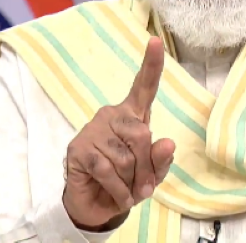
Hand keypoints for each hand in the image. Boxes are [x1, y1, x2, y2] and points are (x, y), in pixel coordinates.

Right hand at [63, 37, 175, 230]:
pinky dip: (119, 190)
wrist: (95, 204)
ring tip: (127, 190)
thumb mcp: (151, 174)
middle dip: (147, 168)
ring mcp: (93, 130)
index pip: (144, 87)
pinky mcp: (79, 149)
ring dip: (132, 182)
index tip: (156, 41)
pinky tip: (119, 196)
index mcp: (133, 115)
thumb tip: (167, 143)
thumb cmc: (126, 182)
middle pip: (141, 136)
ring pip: (125, 157)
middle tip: (143, 187)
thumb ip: (160, 160)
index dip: (151, 65)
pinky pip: (108, 170)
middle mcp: (112, 116)